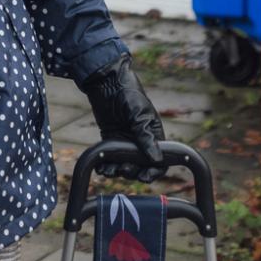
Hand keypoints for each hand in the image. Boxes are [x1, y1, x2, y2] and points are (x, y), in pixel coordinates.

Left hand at [79, 54, 166, 179]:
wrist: (106, 82)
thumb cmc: (128, 93)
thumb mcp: (139, 114)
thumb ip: (145, 136)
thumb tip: (156, 160)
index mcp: (154, 135)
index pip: (159, 161)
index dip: (153, 172)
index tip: (144, 177)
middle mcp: (141, 142)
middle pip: (140, 168)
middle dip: (132, 172)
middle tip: (123, 170)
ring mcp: (125, 143)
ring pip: (124, 166)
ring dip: (117, 172)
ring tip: (109, 170)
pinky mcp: (111, 141)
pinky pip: (111, 159)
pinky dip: (106, 166)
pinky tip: (101, 168)